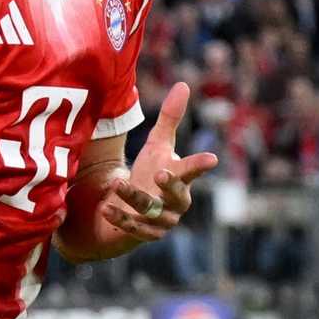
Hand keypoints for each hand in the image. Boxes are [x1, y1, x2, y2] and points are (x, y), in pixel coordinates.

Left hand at [101, 83, 217, 242]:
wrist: (136, 209)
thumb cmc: (151, 172)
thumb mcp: (158, 145)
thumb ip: (170, 118)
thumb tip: (183, 84)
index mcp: (182, 179)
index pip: (192, 170)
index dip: (200, 164)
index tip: (212, 159)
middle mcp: (176, 202)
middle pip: (176, 194)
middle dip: (169, 184)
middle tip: (159, 172)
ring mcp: (162, 221)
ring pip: (150, 211)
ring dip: (133, 197)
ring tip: (116, 183)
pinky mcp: (145, 234)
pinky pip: (133, 228)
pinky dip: (120, 218)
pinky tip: (105, 207)